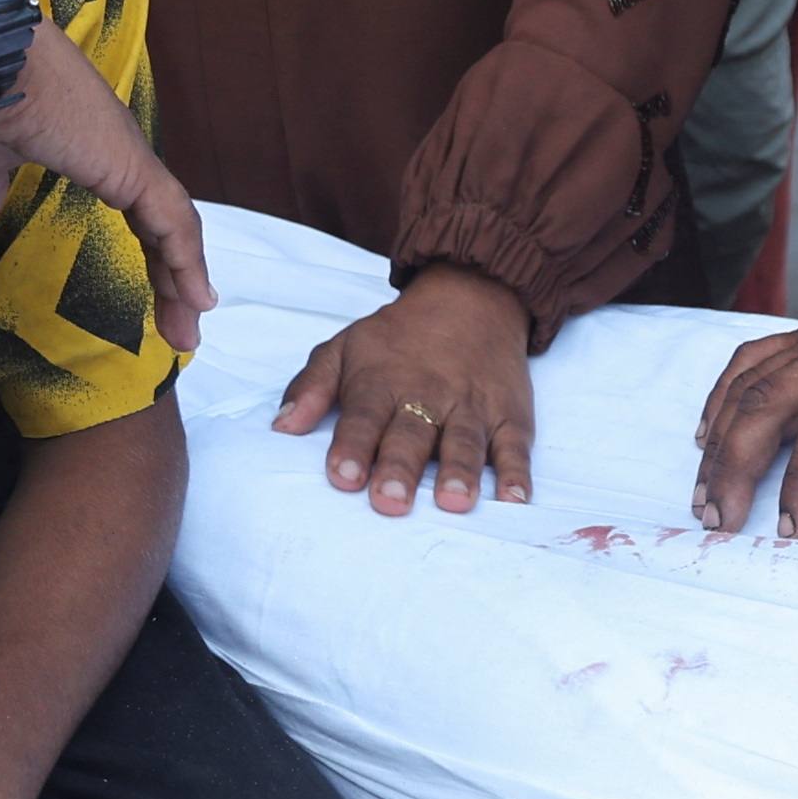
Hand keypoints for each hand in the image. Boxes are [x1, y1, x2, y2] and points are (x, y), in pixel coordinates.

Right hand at [0, 26, 211, 351]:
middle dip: (169, 273)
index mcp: (83, 137)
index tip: (156, 290)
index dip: (147, 245)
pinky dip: (186, 261)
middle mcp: (113, 142)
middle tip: (179, 324)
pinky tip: (196, 299)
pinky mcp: (128, 165)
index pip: (132, 200)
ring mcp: (124, 151)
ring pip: (170, 223)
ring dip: (181, 280)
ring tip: (188, 332)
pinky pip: (171, 221)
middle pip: (157, 217)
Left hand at [275, 265, 536, 515]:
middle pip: (412, 434)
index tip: (341, 478)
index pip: (363, 416)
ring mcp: (473, 406)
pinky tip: (515, 499)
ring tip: (454, 502)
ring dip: (460, 472)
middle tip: (390, 501)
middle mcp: (428, 395)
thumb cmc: (398, 336)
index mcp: (382, 382)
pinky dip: (517, 472)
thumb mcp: (345, 347)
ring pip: (465, 441)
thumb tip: (280, 427)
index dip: (352, 447)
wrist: (473, 296)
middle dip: (400, 468)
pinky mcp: (511, 414)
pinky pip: (516, 445)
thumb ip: (311, 386)